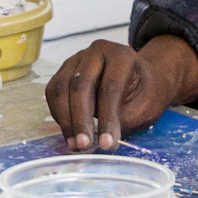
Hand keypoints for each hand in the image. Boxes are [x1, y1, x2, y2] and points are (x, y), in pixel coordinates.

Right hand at [47, 35, 197, 150]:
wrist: (139, 80)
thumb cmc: (144, 94)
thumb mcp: (145, 106)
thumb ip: (122, 119)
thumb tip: (101, 141)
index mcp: (121, 55)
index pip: (109, 88)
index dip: (107, 118)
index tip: (106, 144)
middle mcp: (96, 52)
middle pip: (80, 85)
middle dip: (80, 120)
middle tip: (84, 145)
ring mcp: (77, 59)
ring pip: (61, 88)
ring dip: (66, 120)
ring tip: (75, 145)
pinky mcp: (64, 71)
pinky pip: (53, 93)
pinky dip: (58, 115)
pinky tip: (69, 133)